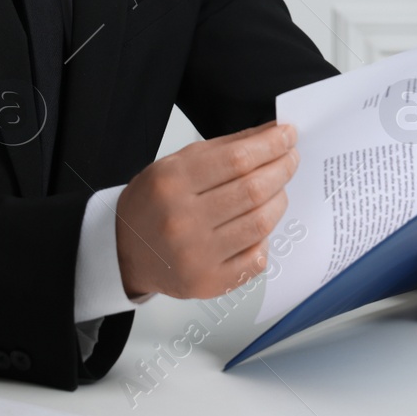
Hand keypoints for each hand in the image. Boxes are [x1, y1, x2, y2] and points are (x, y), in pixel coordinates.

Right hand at [115, 121, 298, 299]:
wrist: (125, 250)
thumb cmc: (154, 203)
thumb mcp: (176, 164)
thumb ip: (225, 148)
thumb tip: (271, 133)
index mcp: (172, 182)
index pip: (237, 159)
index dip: (270, 145)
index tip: (287, 135)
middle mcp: (183, 220)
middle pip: (252, 189)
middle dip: (282, 169)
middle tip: (290, 159)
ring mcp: (197, 255)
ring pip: (260, 223)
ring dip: (279, 200)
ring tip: (279, 189)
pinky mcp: (209, 282)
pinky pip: (256, 258)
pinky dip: (266, 239)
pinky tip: (260, 226)